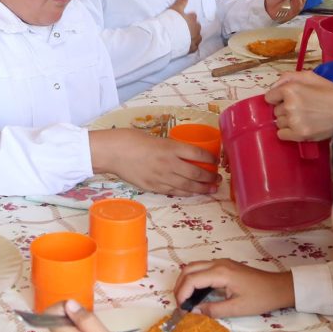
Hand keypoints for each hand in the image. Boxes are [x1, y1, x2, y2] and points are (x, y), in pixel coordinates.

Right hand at [88, 129, 220, 195]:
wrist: (113, 152)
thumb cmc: (132, 140)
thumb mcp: (157, 138)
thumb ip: (171, 147)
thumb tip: (183, 154)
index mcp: (171, 147)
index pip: (199, 154)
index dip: (211, 159)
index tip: (216, 161)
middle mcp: (169, 163)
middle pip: (197, 173)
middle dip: (210, 177)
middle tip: (218, 178)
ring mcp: (161, 177)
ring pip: (188, 186)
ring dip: (202, 188)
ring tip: (211, 189)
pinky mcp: (153, 187)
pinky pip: (174, 192)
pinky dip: (186, 193)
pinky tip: (193, 193)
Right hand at [169, 0, 201, 54]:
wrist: (167, 37)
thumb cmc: (171, 22)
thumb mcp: (175, 9)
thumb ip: (181, 2)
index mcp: (192, 19)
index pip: (193, 16)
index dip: (189, 16)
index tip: (183, 18)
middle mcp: (195, 29)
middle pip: (197, 26)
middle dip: (193, 26)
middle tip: (185, 27)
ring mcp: (194, 39)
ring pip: (198, 37)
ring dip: (195, 35)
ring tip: (189, 35)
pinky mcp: (190, 48)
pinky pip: (195, 47)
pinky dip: (193, 45)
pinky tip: (189, 45)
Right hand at [174, 259, 294, 317]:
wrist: (279, 287)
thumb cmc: (260, 298)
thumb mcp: (237, 309)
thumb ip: (213, 310)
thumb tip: (194, 312)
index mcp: (221, 273)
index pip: (192, 279)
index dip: (182, 294)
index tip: (181, 309)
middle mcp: (218, 263)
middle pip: (188, 269)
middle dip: (179, 286)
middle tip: (179, 304)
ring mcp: (221, 262)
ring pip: (194, 267)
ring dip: (185, 281)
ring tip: (184, 299)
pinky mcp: (224, 265)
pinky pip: (202, 268)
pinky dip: (193, 278)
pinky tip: (195, 293)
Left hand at [264, 71, 332, 140]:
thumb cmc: (332, 94)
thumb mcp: (313, 77)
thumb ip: (290, 76)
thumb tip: (275, 85)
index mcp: (291, 89)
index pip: (269, 96)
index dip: (278, 97)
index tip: (288, 99)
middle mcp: (289, 105)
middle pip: (275, 110)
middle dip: (285, 109)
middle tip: (302, 108)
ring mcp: (294, 121)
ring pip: (279, 122)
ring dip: (288, 121)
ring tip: (304, 118)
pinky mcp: (299, 135)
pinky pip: (281, 134)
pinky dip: (288, 132)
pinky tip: (300, 127)